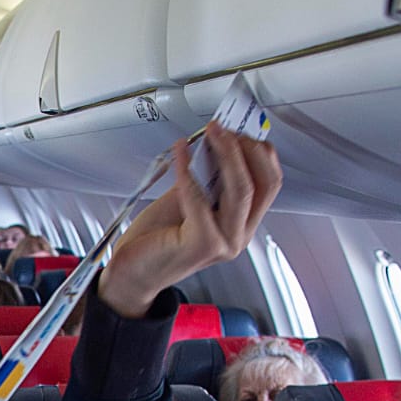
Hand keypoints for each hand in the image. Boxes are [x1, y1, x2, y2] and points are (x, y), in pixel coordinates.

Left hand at [99, 126, 283, 317]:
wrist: (132, 272)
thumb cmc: (157, 239)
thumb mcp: (188, 199)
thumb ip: (206, 177)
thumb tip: (214, 142)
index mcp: (241, 224)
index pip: (269, 184)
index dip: (259, 152)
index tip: (240, 128)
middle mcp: (238, 236)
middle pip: (262, 184)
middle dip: (245, 147)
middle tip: (224, 127)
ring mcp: (224, 243)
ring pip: (240, 189)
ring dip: (226, 153)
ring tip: (211, 132)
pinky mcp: (203, 244)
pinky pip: (199, 196)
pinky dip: (188, 168)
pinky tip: (180, 151)